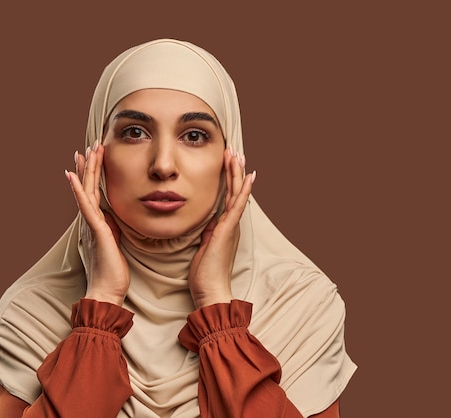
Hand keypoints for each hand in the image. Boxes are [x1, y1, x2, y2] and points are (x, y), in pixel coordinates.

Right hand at [65, 141, 129, 305]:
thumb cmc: (113, 271)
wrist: (107, 291)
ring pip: (87, 191)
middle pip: (88, 187)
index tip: (92, 156)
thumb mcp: (116, 243)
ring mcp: (91, 224)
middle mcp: (90, 221)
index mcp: (97, 223)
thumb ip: (113, 228)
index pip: (94, 192)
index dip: (92, 174)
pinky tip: (72, 176)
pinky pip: (86, 206)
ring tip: (85, 150)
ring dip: (85, 170)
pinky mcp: (95, 230)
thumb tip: (114, 216)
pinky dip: (78, 189)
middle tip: (89, 145)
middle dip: (89, 165)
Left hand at [188, 147, 255, 308]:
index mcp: (224, 227)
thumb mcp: (203, 247)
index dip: (228, 179)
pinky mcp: (228, 230)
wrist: (210, 291)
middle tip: (234, 150)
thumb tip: (206, 223)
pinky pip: (237, 205)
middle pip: (234, 191)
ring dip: (237, 173)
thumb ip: (207, 233)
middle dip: (233, 170)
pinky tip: (248, 176)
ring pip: (236, 193)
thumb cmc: (205, 274)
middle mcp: (231, 224)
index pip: (227, 197)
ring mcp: (231, 226)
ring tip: (237, 154)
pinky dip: (243, 190)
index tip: (227, 162)